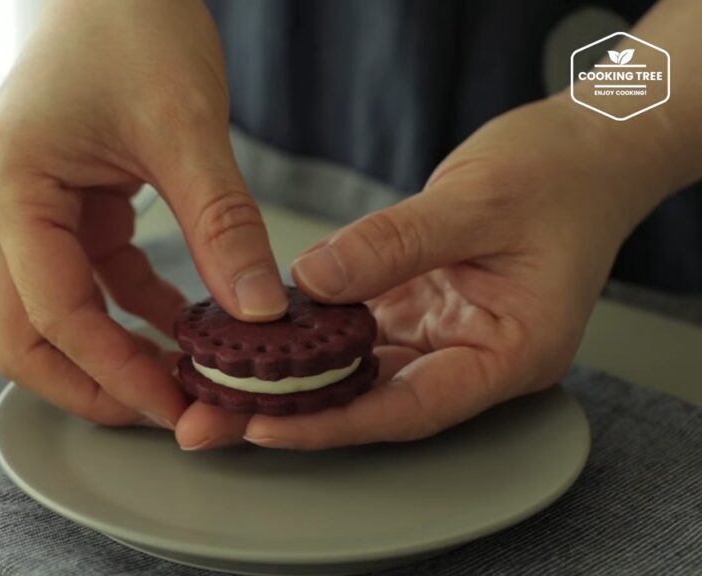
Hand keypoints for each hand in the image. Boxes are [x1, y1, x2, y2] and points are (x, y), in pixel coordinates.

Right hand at [0, 0, 286, 427]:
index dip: (116, 372)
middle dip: (94, 385)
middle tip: (168, 413)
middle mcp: (5, 209)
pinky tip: (187, 323)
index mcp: (12, 190)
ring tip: (187, 378)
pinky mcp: (67, 206)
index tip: (178, 405)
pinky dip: (136, 310)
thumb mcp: (185, 126)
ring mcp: (31, 210)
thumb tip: (259, 312)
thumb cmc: (129, 20)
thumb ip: (223, 225)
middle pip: (26, 338)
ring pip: (56, 317)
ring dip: (116, 355)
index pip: (53, 314)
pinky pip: (94, 280)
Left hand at [176, 97, 646, 449]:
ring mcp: (444, 331)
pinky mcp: (420, 302)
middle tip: (219, 412)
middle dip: (297, 411)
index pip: (411, 408)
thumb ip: (393, 244)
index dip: (335, 424)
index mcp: (509, 352)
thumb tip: (313, 280)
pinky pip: (358, 328)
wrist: (586, 147)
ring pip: (359, 369)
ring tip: (225, 378)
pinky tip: (264, 331)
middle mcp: (472, 354)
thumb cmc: (561, 175)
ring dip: (295, 376)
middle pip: (375, 400)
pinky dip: (312, 332)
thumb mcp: (476, 202)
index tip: (269, 427)